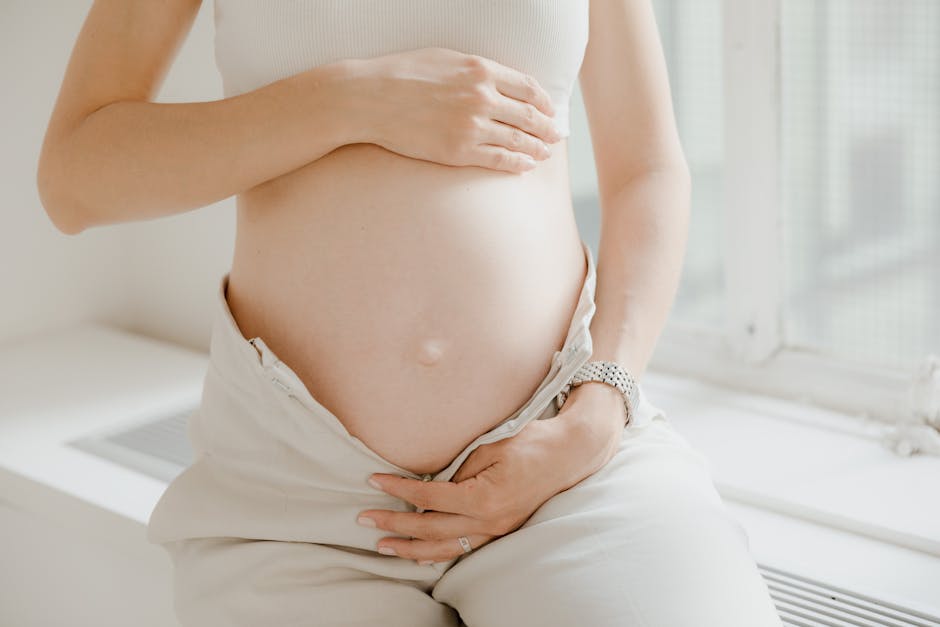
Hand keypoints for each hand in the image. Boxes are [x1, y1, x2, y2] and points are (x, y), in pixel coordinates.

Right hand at [345, 47, 562, 173]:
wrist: (371, 98)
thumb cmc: (403, 74)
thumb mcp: (446, 58)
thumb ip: (476, 69)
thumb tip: (499, 80)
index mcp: (481, 70)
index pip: (528, 87)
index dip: (544, 101)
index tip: (550, 110)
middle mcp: (482, 97)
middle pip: (529, 116)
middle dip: (547, 128)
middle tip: (555, 135)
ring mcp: (472, 126)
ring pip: (518, 140)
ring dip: (536, 148)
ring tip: (544, 153)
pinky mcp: (459, 151)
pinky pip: (499, 160)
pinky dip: (517, 163)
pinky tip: (526, 166)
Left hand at [357, 386, 625, 564]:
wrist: (569, 453)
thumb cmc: (531, 441)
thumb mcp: (490, 445)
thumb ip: (459, 467)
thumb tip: (429, 481)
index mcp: (484, 497)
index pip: (430, 497)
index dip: (399, 490)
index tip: (374, 482)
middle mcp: (489, 521)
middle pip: (431, 528)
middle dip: (394, 525)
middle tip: (364, 520)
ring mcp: (496, 529)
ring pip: (445, 547)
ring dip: (411, 548)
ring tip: (383, 546)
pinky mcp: (501, 530)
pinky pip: (464, 548)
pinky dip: (439, 552)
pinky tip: (420, 555)